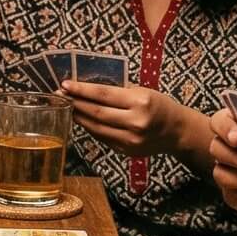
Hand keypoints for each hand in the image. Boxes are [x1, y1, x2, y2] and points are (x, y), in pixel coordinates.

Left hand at [62, 80, 202, 160]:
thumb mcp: (143, 91)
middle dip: (75, 102)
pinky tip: (81, 119)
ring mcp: (131, 140)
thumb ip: (117, 91)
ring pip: (96, 127)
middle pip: (96, 112)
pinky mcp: (126, 151)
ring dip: (78, 116)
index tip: (65, 84)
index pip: (103, 94)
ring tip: (67, 106)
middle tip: (59, 95)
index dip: (81, 90)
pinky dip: (90, 127)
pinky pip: (102, 137)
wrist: (177, 131)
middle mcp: (135, 122)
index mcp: (140, 101)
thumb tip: (86, 87)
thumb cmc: (158, 106)